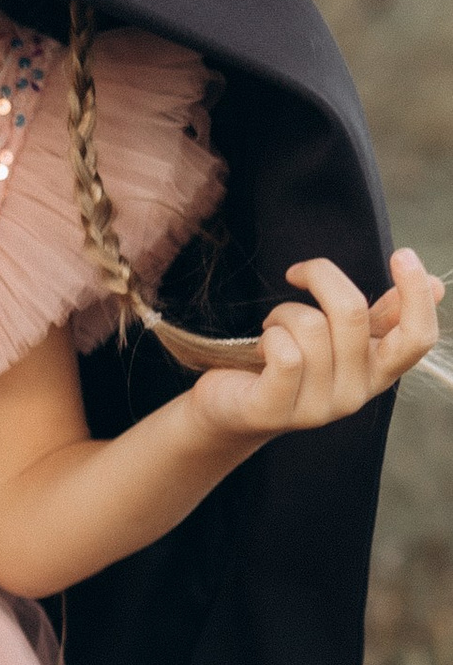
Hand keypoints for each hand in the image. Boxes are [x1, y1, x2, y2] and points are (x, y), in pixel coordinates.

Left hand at [188, 249, 444, 443]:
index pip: (417, 339)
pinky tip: (262, 344)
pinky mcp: (277, 411)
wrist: (232, 407)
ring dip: (284, 312)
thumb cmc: (288, 363)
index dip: (416, 295)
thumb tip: (438, 287)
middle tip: (296, 275)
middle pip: (351, 313)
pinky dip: (269, 335)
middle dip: (320, 277)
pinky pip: (285, 353)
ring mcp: (319, 409)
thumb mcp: (338, 337)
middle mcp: (356, 395)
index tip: (403, 254)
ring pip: (311, 327)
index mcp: (378, 372)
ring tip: (273, 327)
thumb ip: (381, 316)